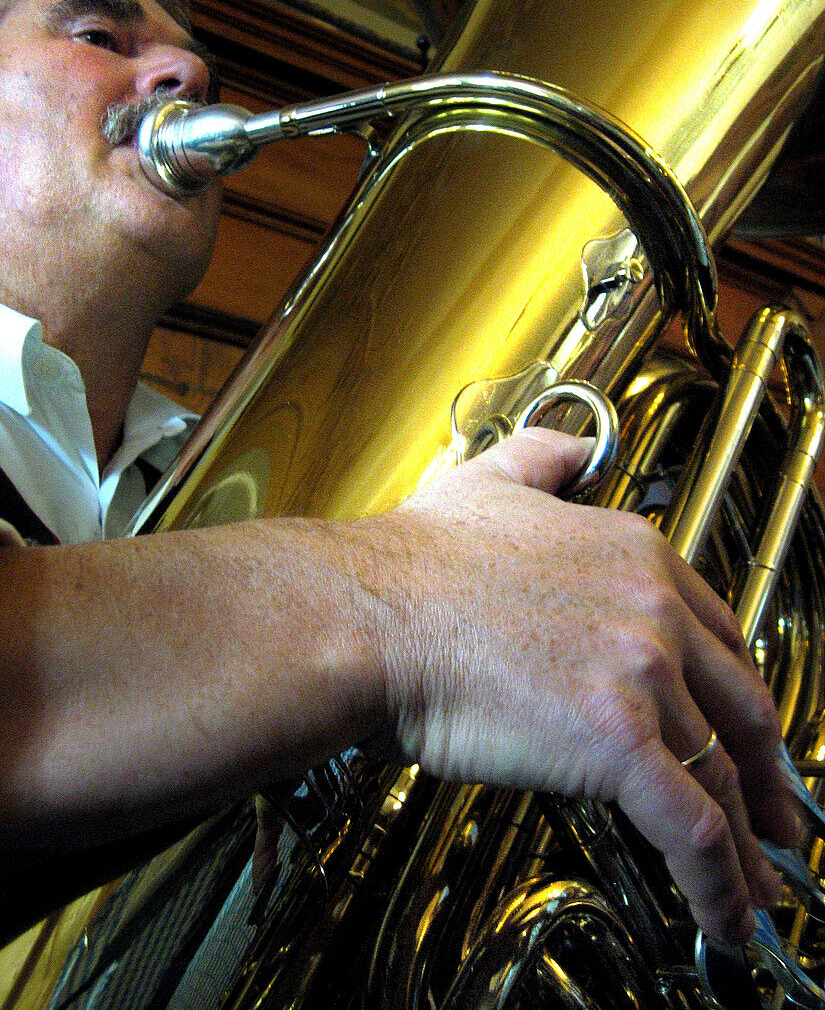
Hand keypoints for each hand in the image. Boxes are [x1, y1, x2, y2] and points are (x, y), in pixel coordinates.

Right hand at [363, 427, 799, 943]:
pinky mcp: (616, 742)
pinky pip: (693, 827)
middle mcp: (653, 611)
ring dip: (751, 836)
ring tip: (760, 875)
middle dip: (765, 769)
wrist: (370, 612)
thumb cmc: (415, 564)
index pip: (721, 635)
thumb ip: (546, 458)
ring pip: (723, 772)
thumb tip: (574, 447)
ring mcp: (642, 675)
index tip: (742, 725)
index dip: (736, 692)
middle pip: (739, 704)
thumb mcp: (492, 480)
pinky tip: (727, 909)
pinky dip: (722, 880)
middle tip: (776, 809)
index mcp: (636, 557)